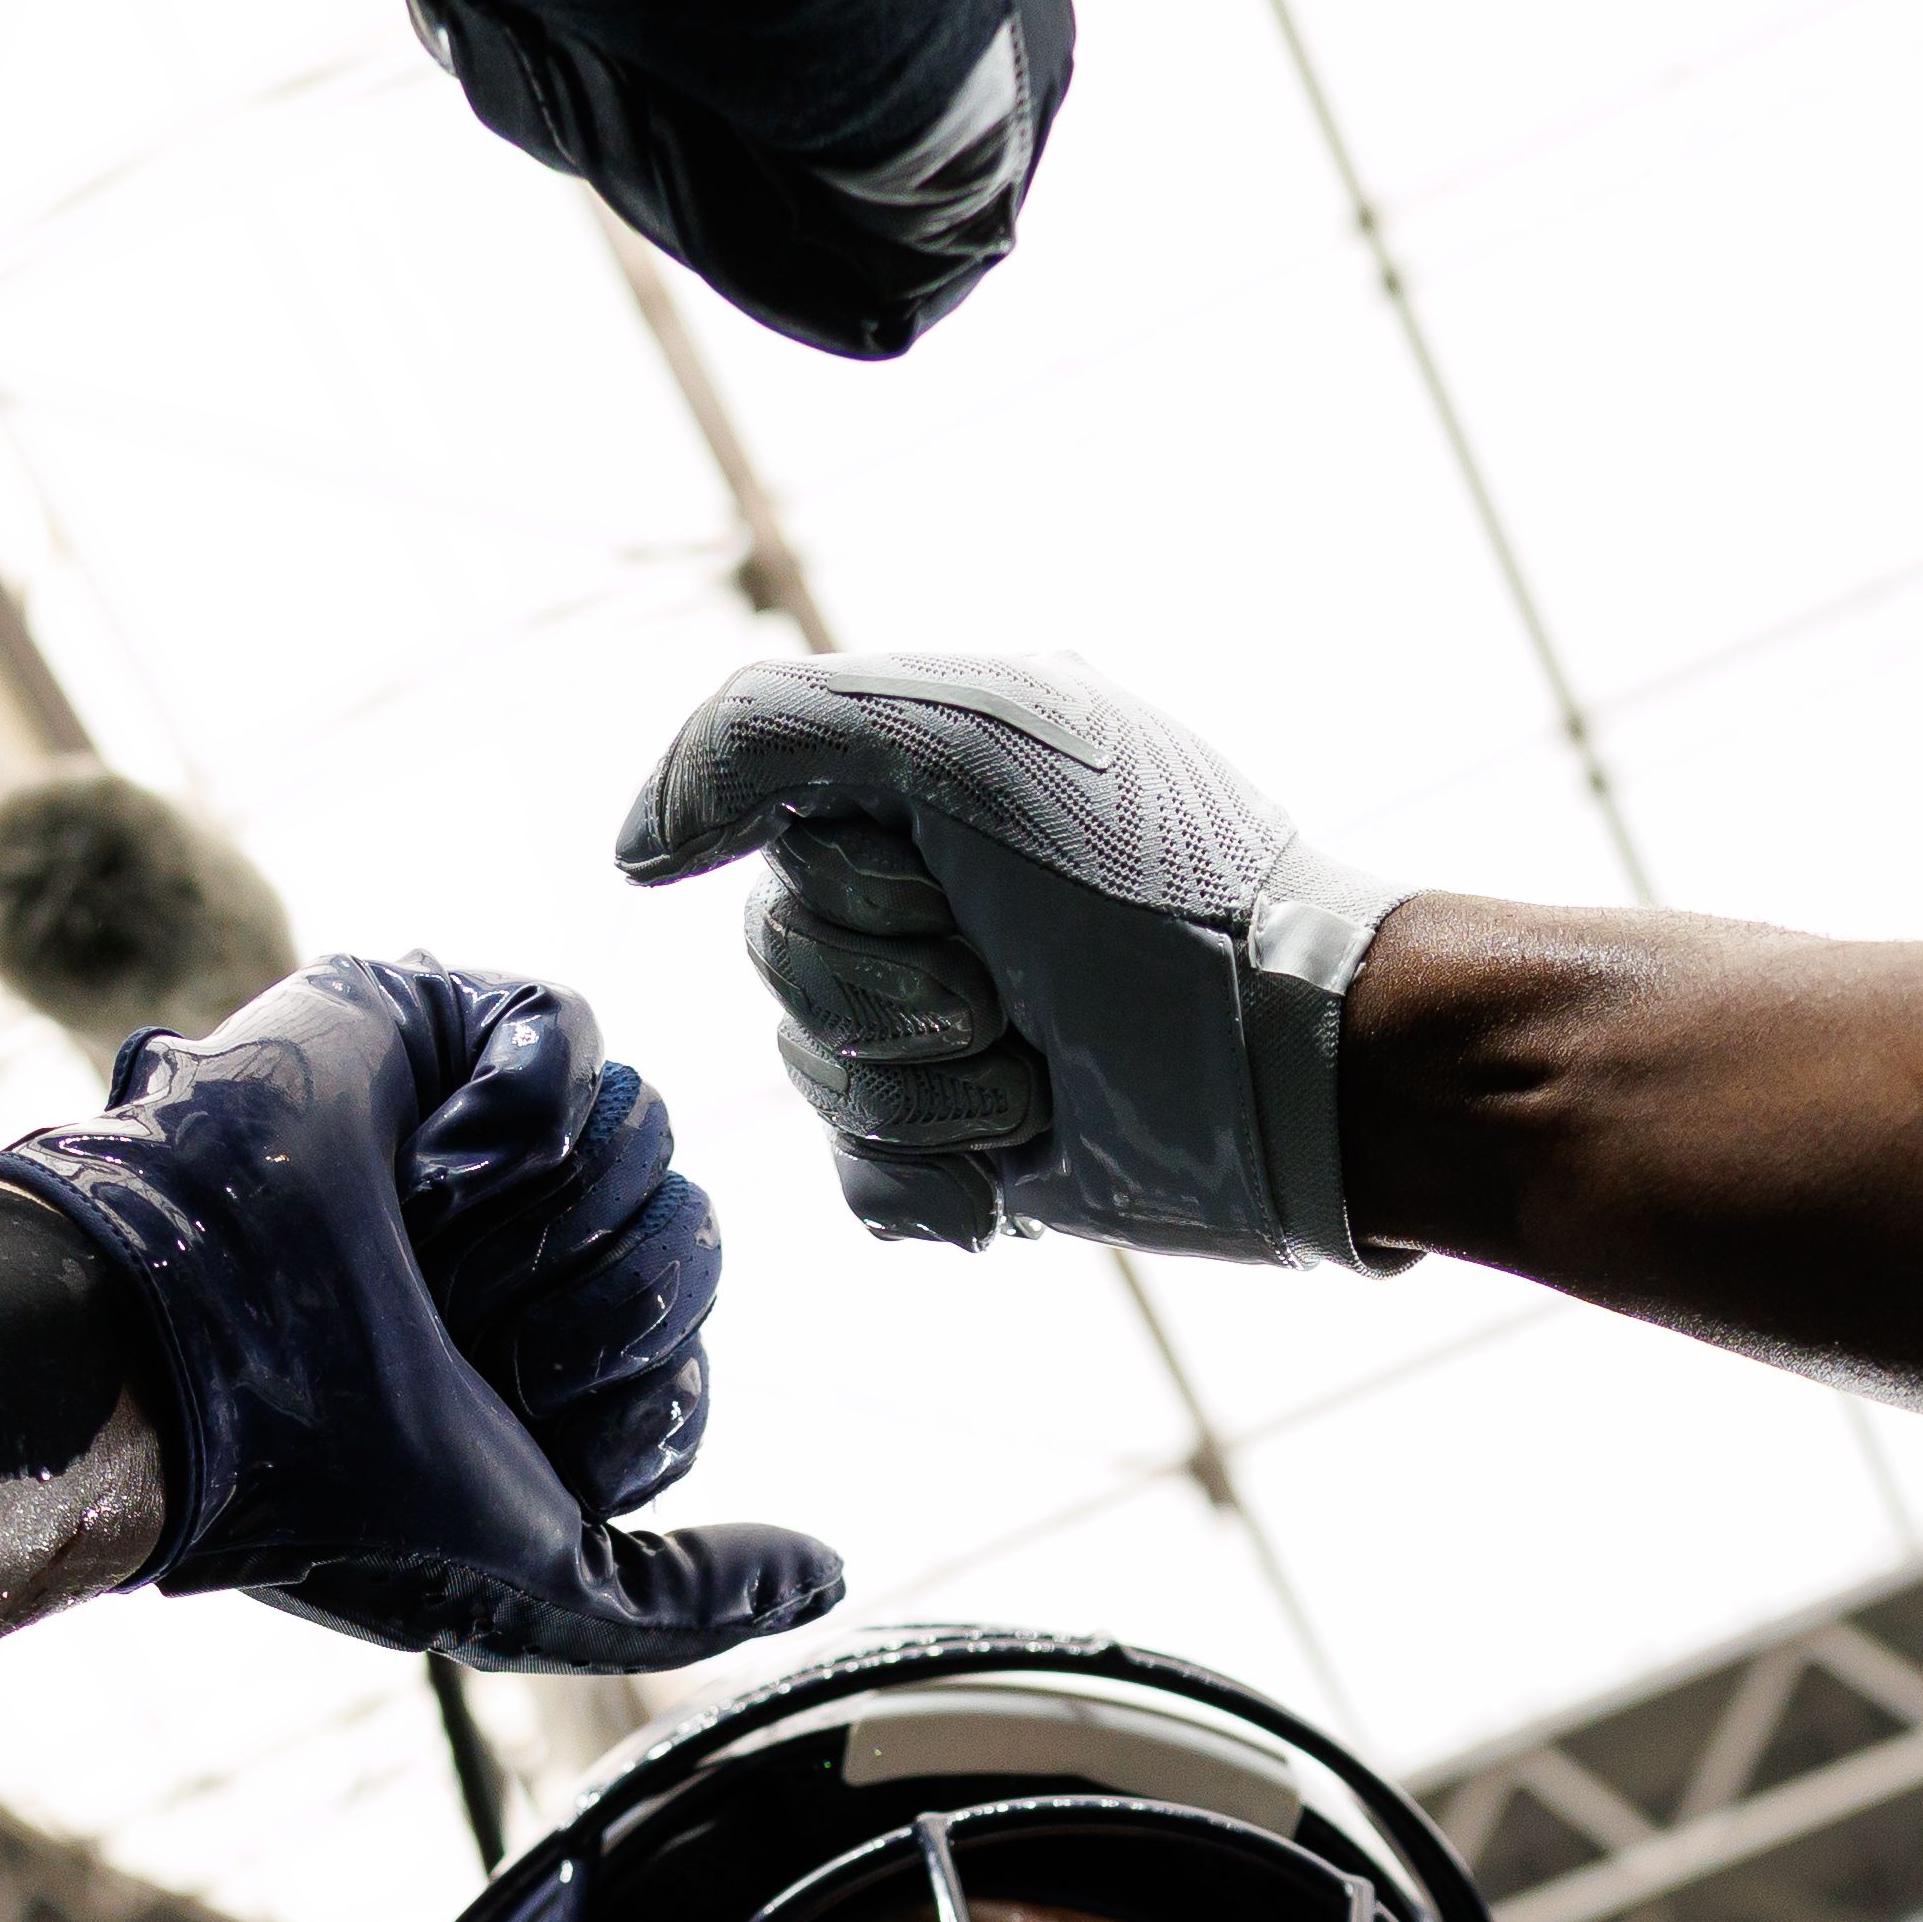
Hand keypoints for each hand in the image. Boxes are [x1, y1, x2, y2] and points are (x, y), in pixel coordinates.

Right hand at [0, 954, 838, 1673]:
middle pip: (685, 1245)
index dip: (623, 1399)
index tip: (500, 1421)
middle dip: (578, 1310)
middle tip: (447, 1327)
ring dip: (531, 1223)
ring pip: (647, 1138)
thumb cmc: (336, 1481)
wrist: (195, 1349)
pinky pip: (575, 1036)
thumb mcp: (534, 1584)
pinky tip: (423, 1169)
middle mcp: (510, 1250)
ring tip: (417, 1245)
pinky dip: (508, 1115)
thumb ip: (686, 1597)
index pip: (681, 1363)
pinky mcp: (432, 1019)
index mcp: (526, 1369)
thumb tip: (831, 1576)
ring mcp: (474, 1131)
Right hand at [613, 654, 1412, 1265]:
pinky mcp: (975, 1144)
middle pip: (778, 960)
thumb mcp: (963, 737)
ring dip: (927, 1096)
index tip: (944, 879)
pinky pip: (856, 1181)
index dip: (844, 882)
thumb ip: (766, 735)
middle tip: (1006, 993)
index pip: (767, 828)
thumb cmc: (1154, 884)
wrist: (1290, 1064)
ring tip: (1037, 1078)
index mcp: (923, 783)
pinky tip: (1004, 1179)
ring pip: (812, 1078)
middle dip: (886, 999)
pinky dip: (925, 1186)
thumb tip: (632, 854)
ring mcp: (949, 1024)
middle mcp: (929, 893)